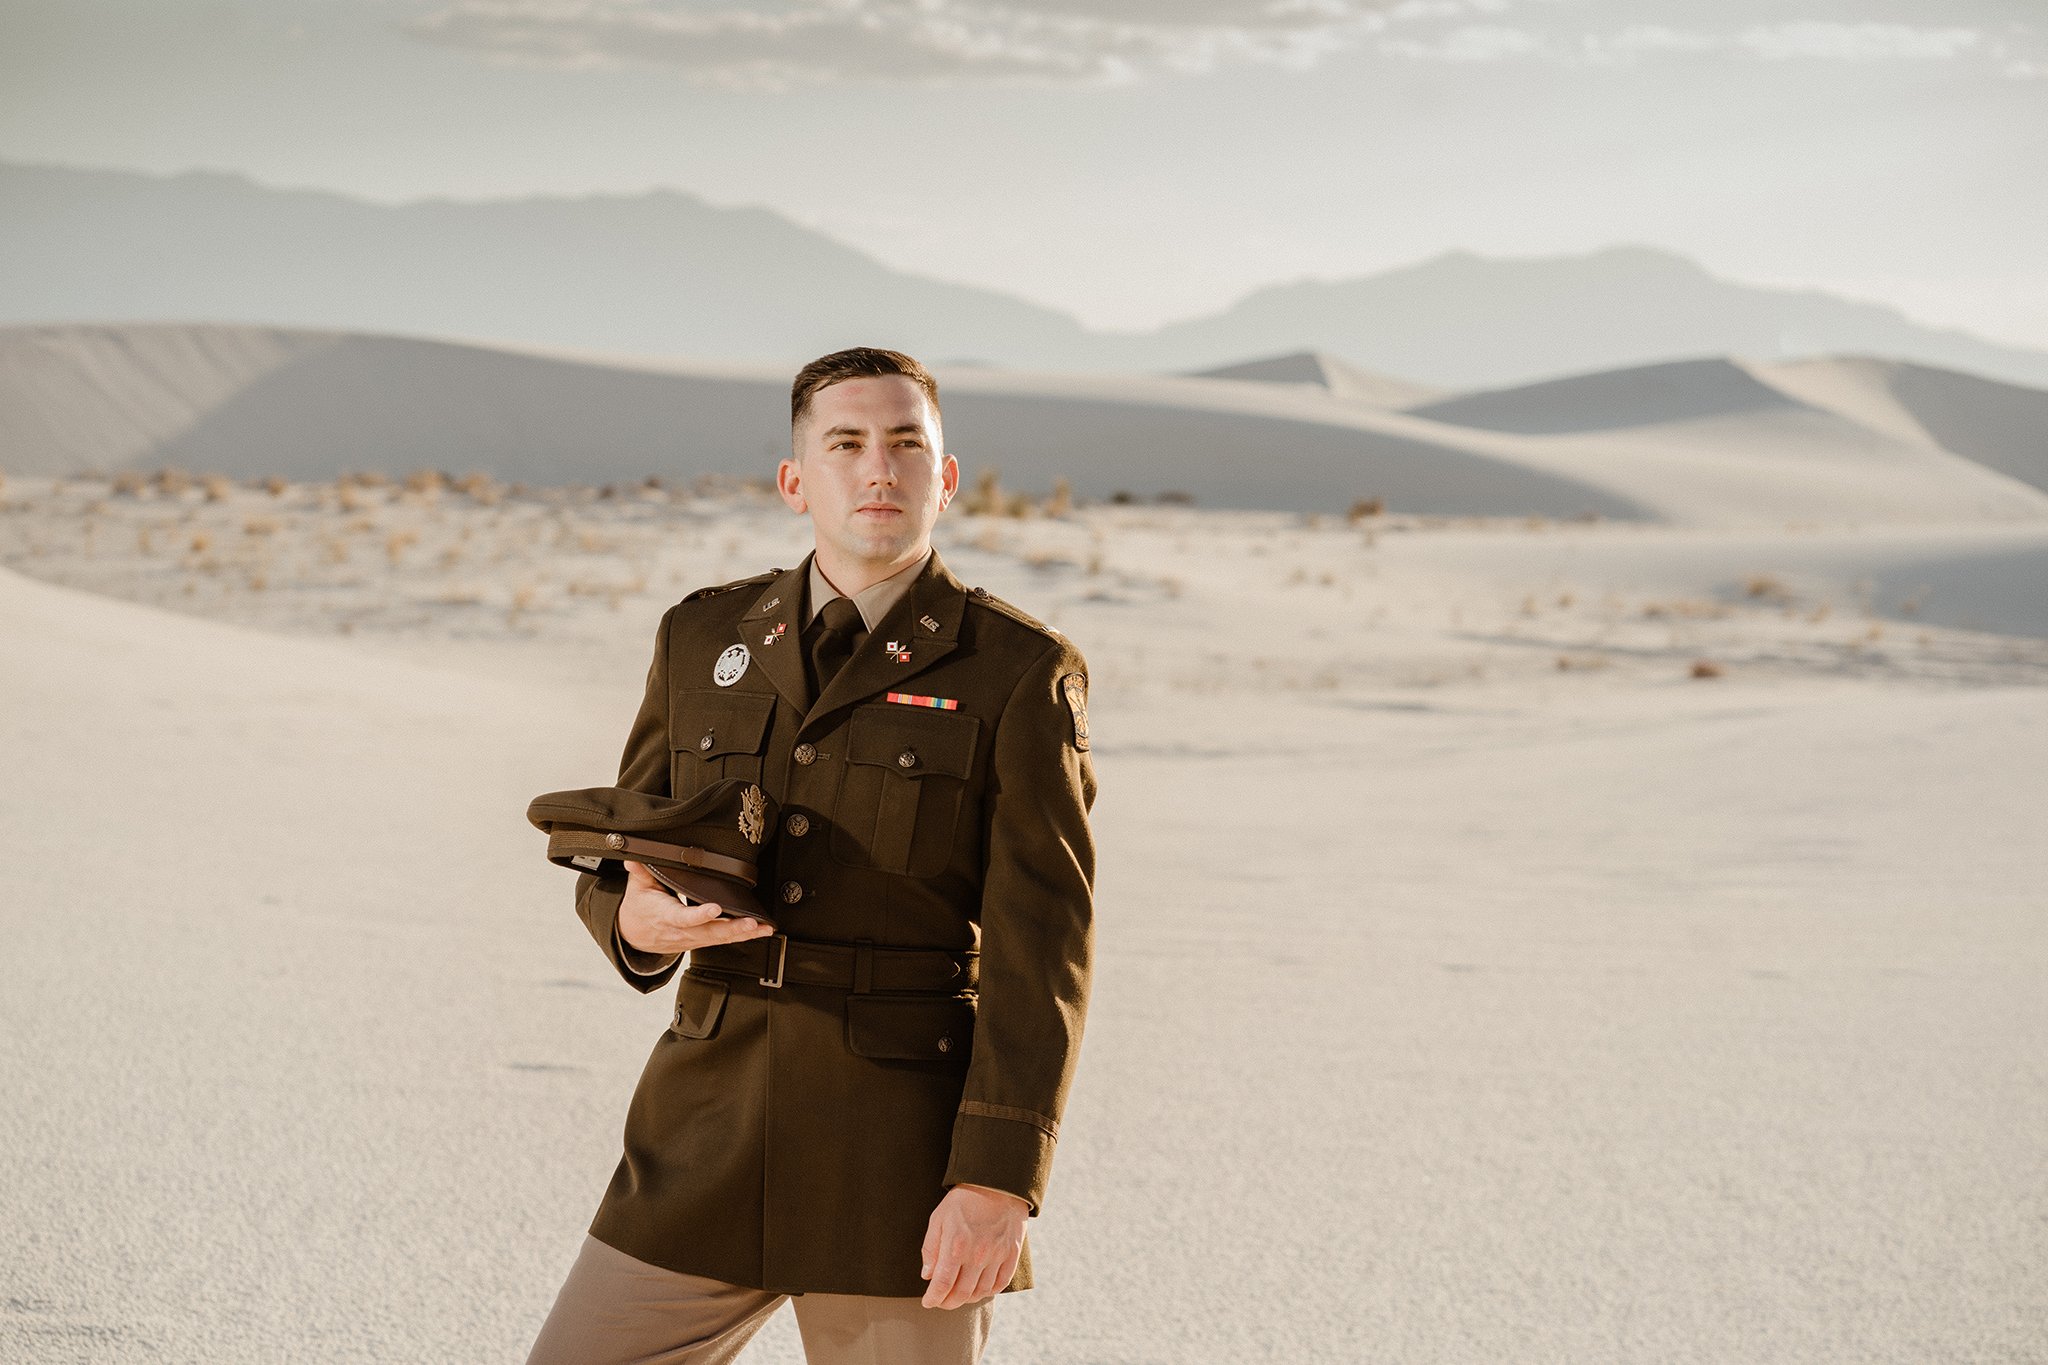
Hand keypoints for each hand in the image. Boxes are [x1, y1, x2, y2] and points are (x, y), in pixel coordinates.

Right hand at [615, 859, 775, 954]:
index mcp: (666, 916)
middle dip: (732, 928)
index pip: (684, 917)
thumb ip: (640, 873)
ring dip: (743, 934)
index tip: (715, 908)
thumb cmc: (640, 908)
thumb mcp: (637, 888)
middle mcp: (682, 931)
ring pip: (720, 938)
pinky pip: (723, 940)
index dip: (699, 915)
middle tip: (751, 922)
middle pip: (709, 932)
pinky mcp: (701, 941)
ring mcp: (693, 938)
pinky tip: (760, 932)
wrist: (634, 935)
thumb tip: (634, 859)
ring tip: (763, 928)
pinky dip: (743, 937)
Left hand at [919, 1184, 1027, 1308]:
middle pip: (961, 1293)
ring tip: (958, 1295)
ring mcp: (997, 1256)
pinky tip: (979, 1289)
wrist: (997, 1183)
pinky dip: (988, 1292)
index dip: (933, 1298)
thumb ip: (931, 1248)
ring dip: (967, 1299)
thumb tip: (927, 1275)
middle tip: (941, 1302)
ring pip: (980, 1292)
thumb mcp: (939, 1218)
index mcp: (956, 1246)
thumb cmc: (964, 1200)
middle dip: (947, 1303)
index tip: (928, 1302)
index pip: (942, 1284)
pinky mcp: (1012, 1254)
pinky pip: (1000, 1283)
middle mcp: (977, 1255)